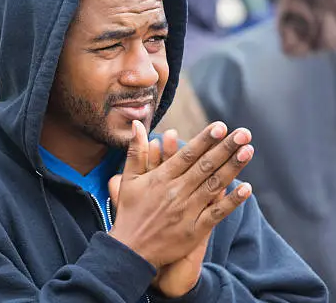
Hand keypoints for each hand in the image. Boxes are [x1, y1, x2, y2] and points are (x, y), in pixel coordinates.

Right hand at [108, 120, 253, 269]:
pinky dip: (232, 201)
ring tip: (248, 151)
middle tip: (244, 132)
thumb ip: (136, 151)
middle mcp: (176, 192)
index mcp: (161, 178)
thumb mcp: (128, 179)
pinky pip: (217, 213)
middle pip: (205, 166)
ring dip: (233, 168)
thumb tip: (137, 124)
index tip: (221, 126)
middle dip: (226, 148)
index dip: (205, 140)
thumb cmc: (129, 211)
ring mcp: (187, 211)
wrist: (131, 250)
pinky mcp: (195, 230)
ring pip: (214, 185)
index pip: (187, 154)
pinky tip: (247, 188)